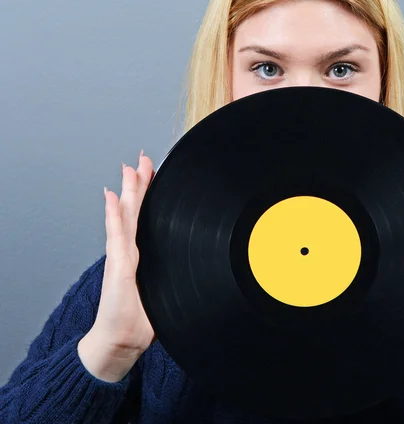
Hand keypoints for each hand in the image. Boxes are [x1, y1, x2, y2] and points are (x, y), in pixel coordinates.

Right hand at [78, 150, 155, 381]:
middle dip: (140, 183)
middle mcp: (131, 249)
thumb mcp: (165, 288)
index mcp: (142, 252)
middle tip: (144, 159)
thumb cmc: (142, 316)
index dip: (150, 194)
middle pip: (136, 209)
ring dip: (128, 191)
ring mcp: (122, 255)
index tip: (154, 173)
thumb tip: (195, 263)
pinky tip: (111, 197)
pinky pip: (117, 234)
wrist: (121, 340)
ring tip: (130, 169)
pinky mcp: (119, 265)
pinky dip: (113, 214)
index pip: (146, 216)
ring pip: (126, 215)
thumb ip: (173, 272)